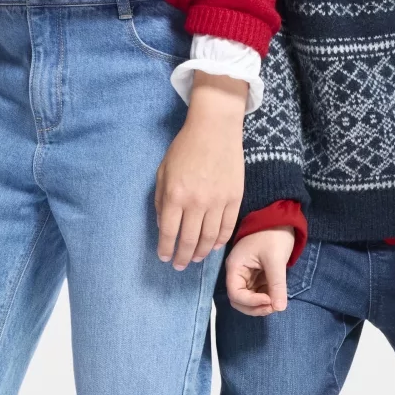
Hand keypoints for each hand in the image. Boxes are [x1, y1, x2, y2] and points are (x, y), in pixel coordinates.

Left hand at [154, 73, 246, 268]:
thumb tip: (163, 224)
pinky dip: (220, 240)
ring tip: (195, 259)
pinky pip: (227, 227)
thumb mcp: (163, 171)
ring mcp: (217, 201)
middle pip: (189, 240)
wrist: (215, 129)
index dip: (165, 248)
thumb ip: (160, 199)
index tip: (164, 257)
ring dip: (201, 253)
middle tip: (179, 265)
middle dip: (182, 257)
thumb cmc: (185, 148)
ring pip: (209, 238)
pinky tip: (214, 246)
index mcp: (175, 195)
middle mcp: (196, 202)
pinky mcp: (234, 198)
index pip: (168, 232)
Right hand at [223, 227, 295, 314]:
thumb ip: (276, 284)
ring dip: (261, 305)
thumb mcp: (276, 260)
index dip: (250, 302)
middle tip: (273, 307)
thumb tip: (279, 308)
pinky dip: (266, 298)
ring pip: (248, 299)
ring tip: (276, 303)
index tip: (268, 300)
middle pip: (238, 300)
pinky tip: (277, 297)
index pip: (235, 293)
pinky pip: (258, 293)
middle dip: (254, 307)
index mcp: (236, 266)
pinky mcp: (257, 275)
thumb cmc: (274, 235)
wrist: (281, 219)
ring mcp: (247, 275)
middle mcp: (238, 273)